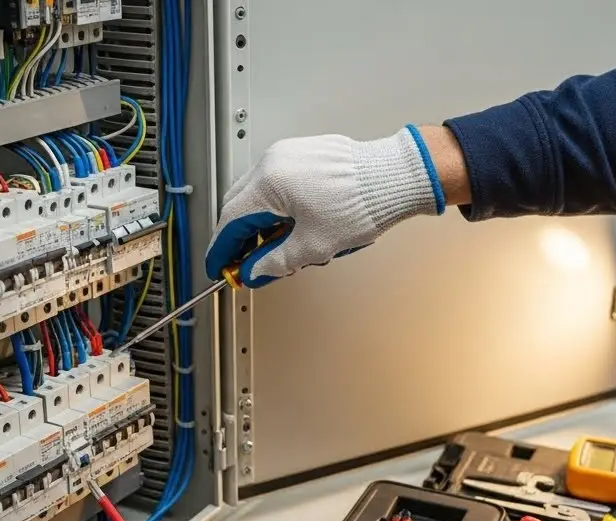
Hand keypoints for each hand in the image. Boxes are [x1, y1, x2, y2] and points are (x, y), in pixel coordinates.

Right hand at [205, 125, 448, 287]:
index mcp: (269, 182)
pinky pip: (279, 182)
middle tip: (247, 262)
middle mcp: (274, 162)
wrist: (395, 177)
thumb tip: (255, 270)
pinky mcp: (305, 154)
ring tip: (280, 247)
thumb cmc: (362, 202)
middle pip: (240, 206)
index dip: (222, 250)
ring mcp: (289, 154)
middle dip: (241, 238)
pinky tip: (296, 225)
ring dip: (262, 223)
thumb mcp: (313, 245)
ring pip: (259, 194)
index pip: (230, 222)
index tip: (220, 266)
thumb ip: (275, 262)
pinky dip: (278, 206)